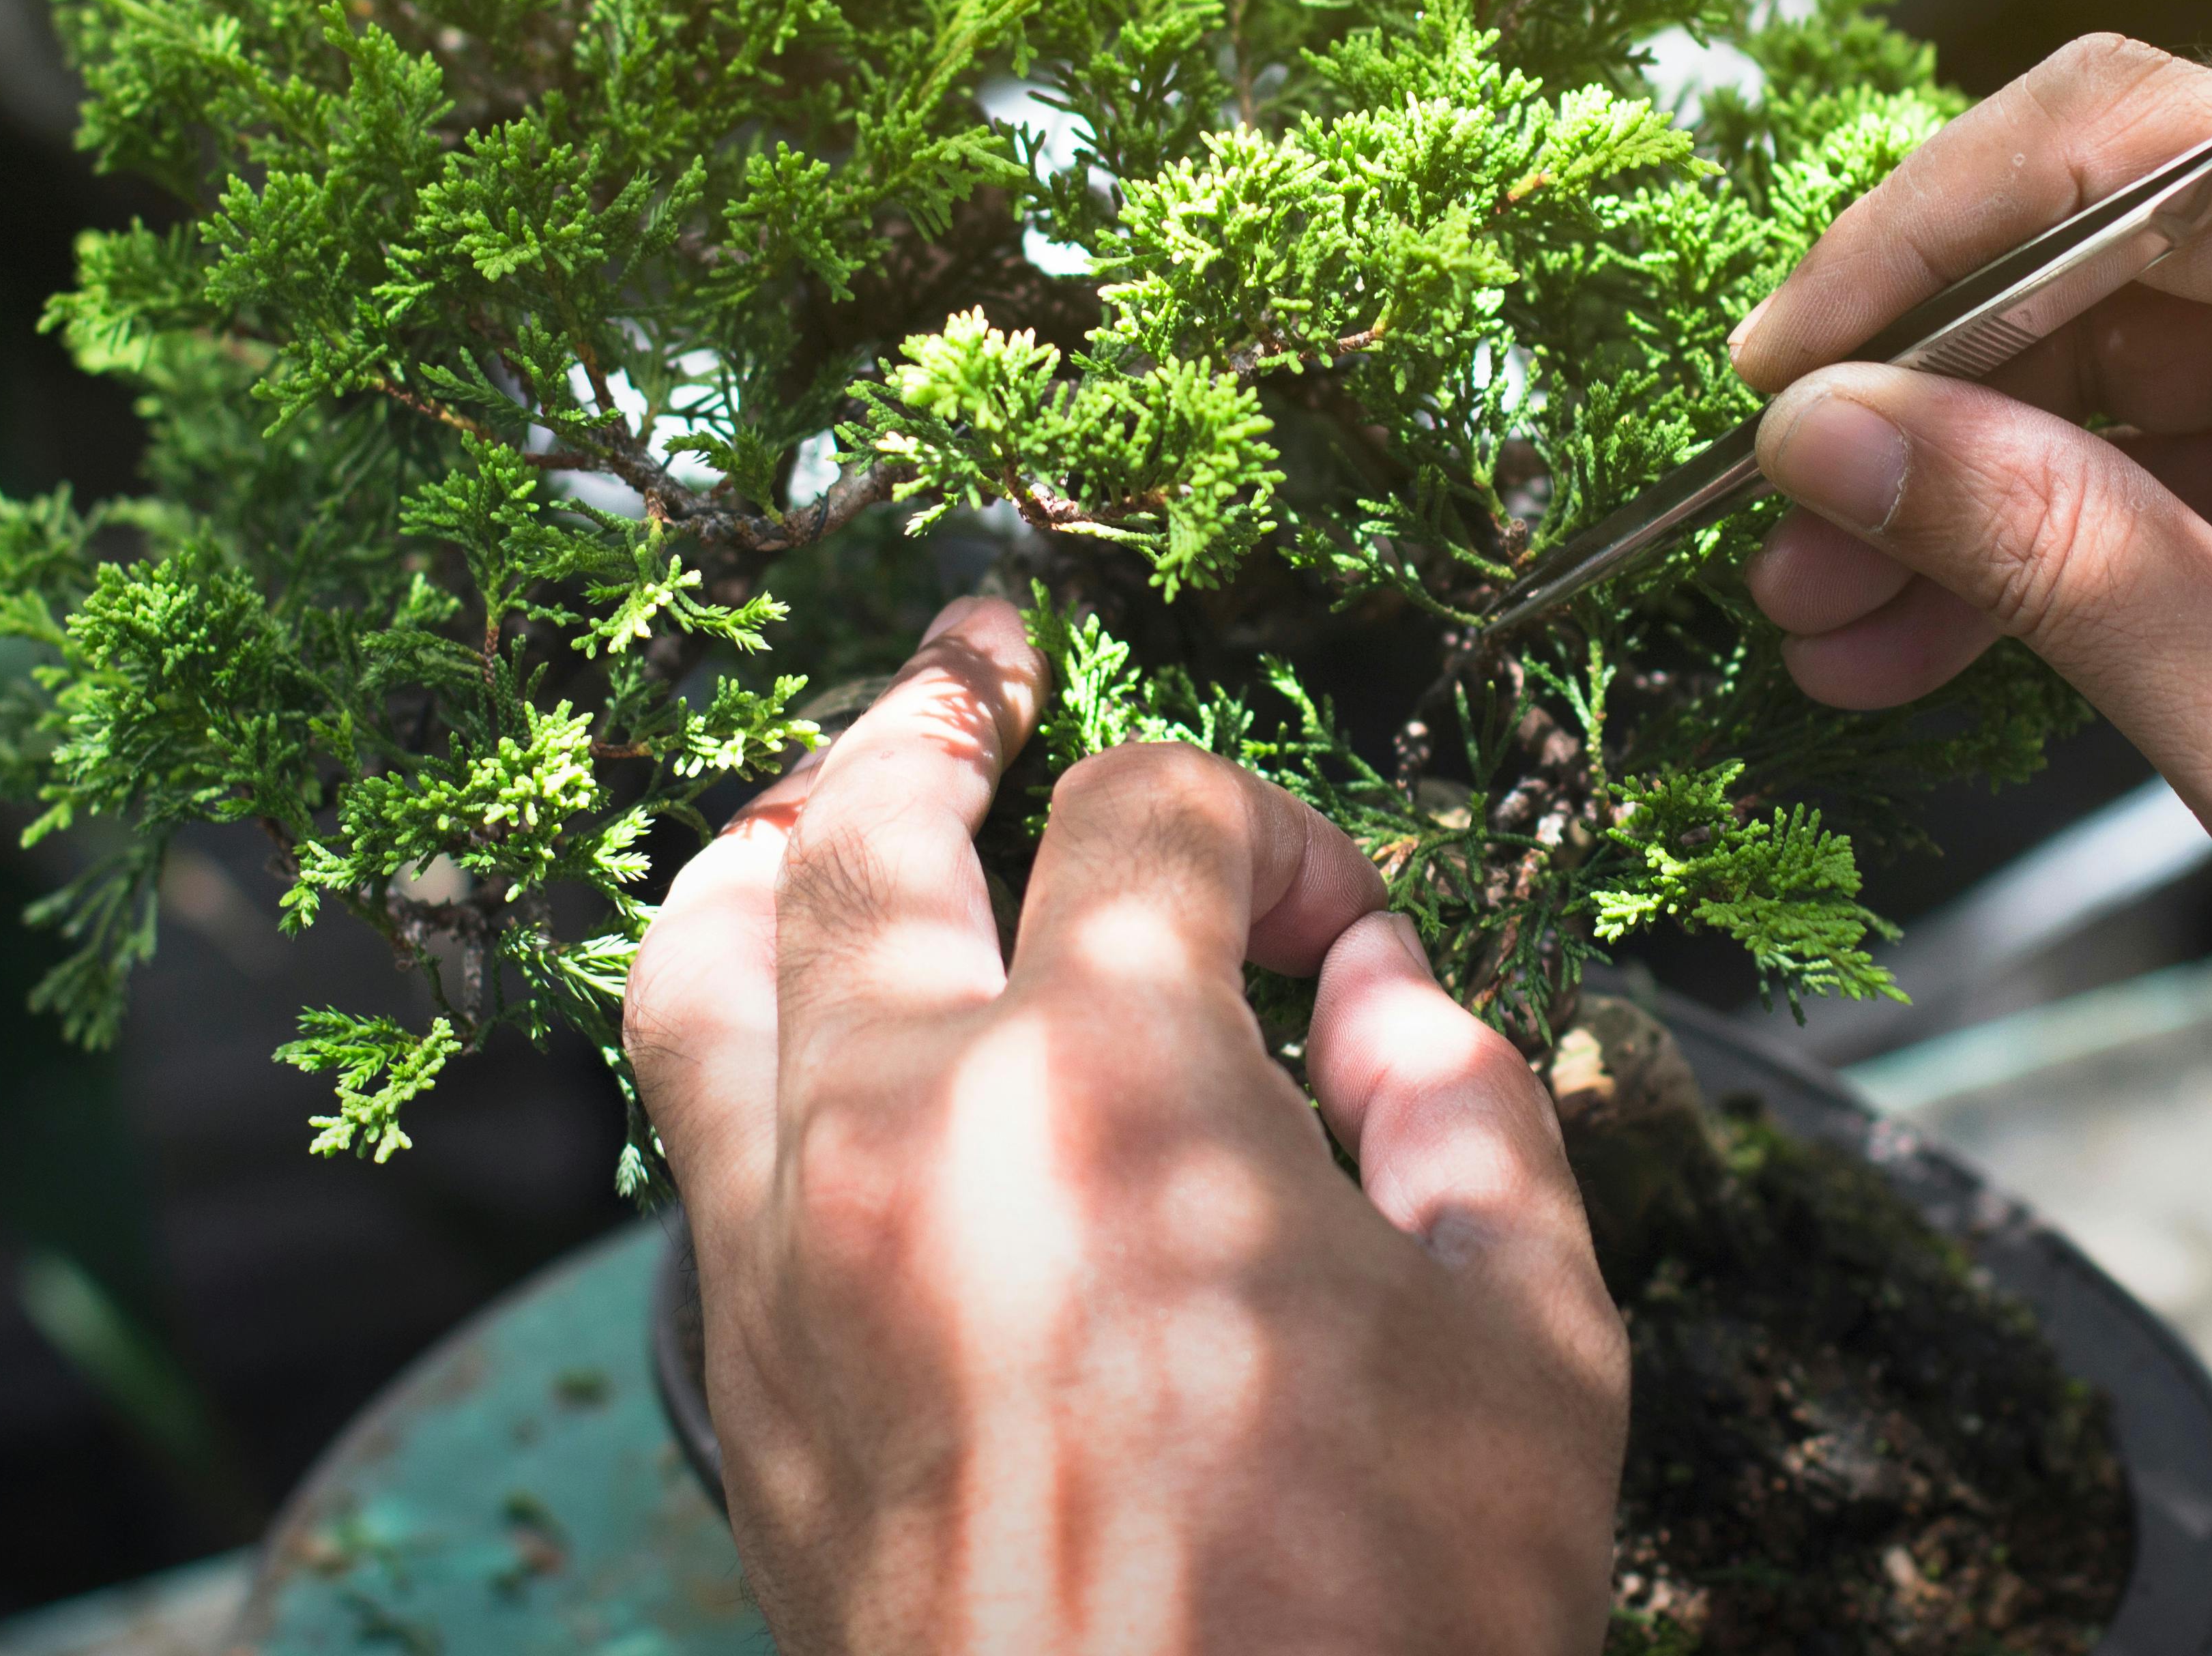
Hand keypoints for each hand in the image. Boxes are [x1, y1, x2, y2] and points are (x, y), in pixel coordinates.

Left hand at [624, 598, 1626, 1655]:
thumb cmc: (1377, 1633)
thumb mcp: (1527, 1351)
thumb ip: (1469, 1114)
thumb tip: (1389, 995)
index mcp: (1115, 1094)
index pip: (1152, 818)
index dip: (1270, 831)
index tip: (1340, 935)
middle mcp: (904, 1131)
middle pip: (871, 823)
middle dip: (944, 710)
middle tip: (986, 653)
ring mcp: (786, 1254)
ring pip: (704, 956)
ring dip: (775, 841)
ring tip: (835, 795)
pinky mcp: (740, 1375)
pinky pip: (683, 1126)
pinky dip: (731, 1019)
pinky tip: (806, 1020)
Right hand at [1736, 37, 2211, 1362]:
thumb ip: (2044, 550)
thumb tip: (1821, 431)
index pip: (2102, 151)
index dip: (1904, 247)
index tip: (1769, 378)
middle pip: (2079, 250)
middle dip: (1906, 394)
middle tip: (1767, 532)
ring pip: (2098, 364)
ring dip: (1949, 489)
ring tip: (1812, 622)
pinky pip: (2155, 456)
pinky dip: (2036, 546)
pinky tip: (1909, 649)